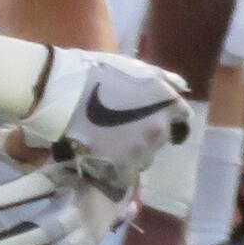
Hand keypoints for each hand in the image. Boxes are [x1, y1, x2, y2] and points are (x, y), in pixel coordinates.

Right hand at [19, 48, 192, 199]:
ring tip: (109, 145)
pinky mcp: (119, 168)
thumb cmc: (98, 74)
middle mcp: (159, 129)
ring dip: (132, 154)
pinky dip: (117, 171)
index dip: (167, 119)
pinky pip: (125, 176)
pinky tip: (102, 160)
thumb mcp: (138, 68)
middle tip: (123, 129)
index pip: (182, 119)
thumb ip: (165, 80)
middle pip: (160, 140)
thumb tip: (182, 89)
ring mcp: (140, 151)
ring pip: (143, 159)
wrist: (62, 94)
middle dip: (147, 136)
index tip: (152, 119)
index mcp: (168, 103)